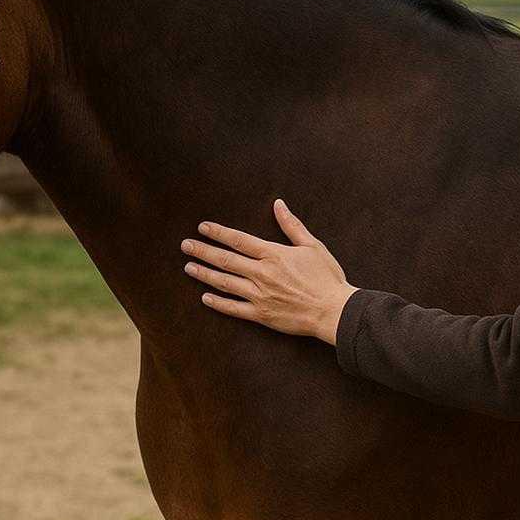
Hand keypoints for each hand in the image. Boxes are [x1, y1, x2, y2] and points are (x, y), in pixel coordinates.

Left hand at [181, 198, 357, 344]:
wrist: (334, 311)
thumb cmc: (327, 277)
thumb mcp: (312, 246)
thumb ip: (292, 225)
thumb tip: (278, 204)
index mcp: (273, 255)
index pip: (239, 240)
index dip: (218, 233)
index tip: (203, 228)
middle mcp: (262, 274)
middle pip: (225, 260)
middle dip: (203, 251)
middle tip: (185, 245)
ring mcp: (259, 295)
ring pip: (225, 283)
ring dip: (204, 274)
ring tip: (189, 267)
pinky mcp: (262, 315)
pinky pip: (234, 309)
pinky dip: (218, 303)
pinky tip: (205, 297)